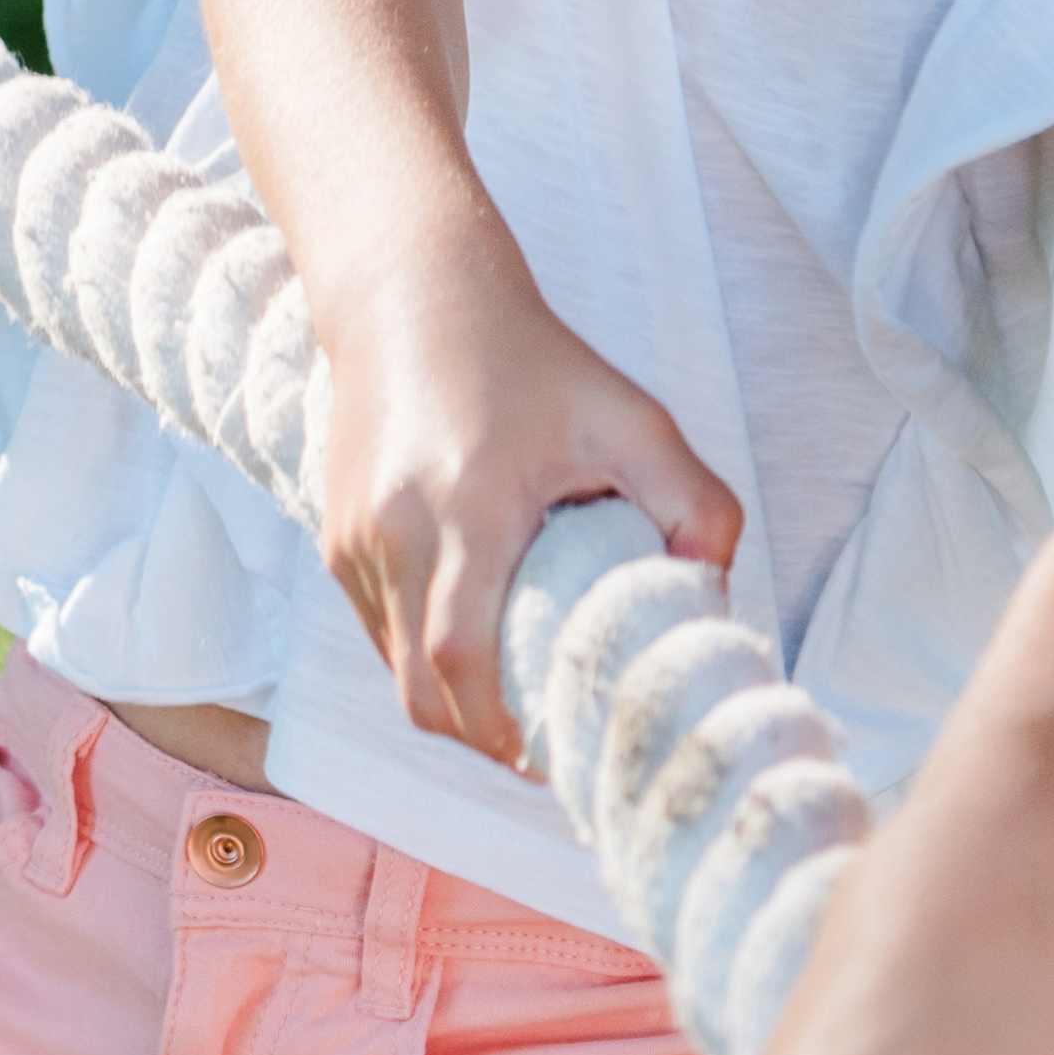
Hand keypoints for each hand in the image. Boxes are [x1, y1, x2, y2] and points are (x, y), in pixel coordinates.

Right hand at [313, 228, 741, 760]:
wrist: (411, 296)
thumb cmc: (532, 359)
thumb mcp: (633, 417)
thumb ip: (696, 503)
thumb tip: (717, 594)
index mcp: (465, 508)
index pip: (461, 659)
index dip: (502, 730)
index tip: (552, 757)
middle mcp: (392, 533)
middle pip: (420, 693)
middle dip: (482, 741)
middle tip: (548, 753)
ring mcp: (352, 543)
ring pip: (395, 673)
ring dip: (454, 706)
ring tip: (521, 707)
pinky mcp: (336, 542)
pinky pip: (380, 636)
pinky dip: (426, 664)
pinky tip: (480, 653)